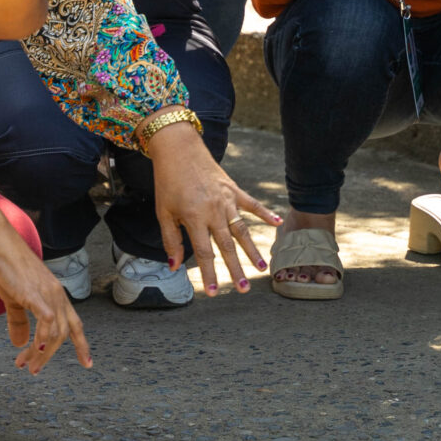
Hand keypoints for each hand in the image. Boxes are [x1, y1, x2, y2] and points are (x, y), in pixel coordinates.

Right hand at [0, 189, 91, 373]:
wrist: (0, 246)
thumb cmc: (8, 269)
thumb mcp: (15, 300)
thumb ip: (20, 322)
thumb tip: (20, 344)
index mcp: (57, 297)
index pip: (75, 325)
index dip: (82, 345)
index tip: (87, 363)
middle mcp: (58, 297)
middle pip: (64, 334)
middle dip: (49, 356)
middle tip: (34, 370)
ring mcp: (49, 295)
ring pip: (54, 333)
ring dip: (41, 353)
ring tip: (27, 365)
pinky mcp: (36, 294)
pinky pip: (46, 320)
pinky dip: (42, 337)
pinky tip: (34, 349)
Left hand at [144, 121, 279, 294]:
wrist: (178, 148)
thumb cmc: (168, 182)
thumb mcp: (163, 212)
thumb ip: (171, 240)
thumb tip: (174, 266)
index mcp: (194, 217)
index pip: (205, 252)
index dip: (209, 274)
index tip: (214, 292)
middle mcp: (214, 210)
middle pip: (228, 246)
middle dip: (235, 269)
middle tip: (243, 289)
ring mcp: (227, 199)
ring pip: (242, 229)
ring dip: (252, 250)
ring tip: (261, 268)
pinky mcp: (234, 189)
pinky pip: (252, 204)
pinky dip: (265, 213)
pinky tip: (277, 224)